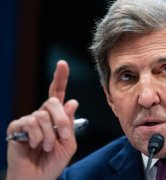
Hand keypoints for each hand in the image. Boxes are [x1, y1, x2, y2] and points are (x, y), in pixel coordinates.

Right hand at [6, 60, 78, 179]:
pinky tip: (35, 145)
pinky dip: (37, 136)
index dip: (60, 78)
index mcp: (55, 117)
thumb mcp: (69, 143)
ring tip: (48, 147)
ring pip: (42, 115)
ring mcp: (28, 121)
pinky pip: (29, 123)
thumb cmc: (53, 161)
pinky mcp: (16, 128)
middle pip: (52, 101)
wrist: (38, 179)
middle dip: (62, 119)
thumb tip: (72, 101)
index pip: (58, 94)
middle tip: (65, 136)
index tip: (62, 64)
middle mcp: (42, 115)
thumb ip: (70, 123)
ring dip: (50, 135)